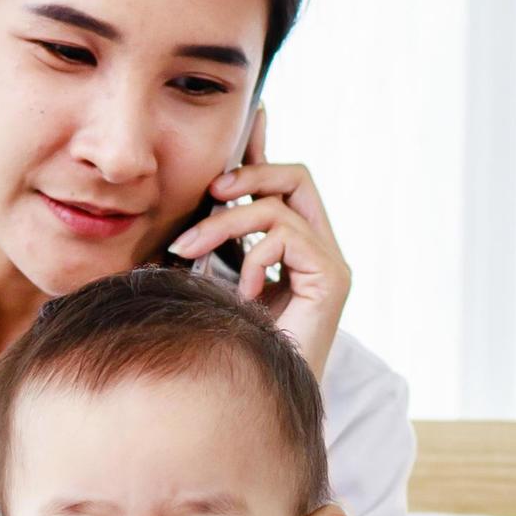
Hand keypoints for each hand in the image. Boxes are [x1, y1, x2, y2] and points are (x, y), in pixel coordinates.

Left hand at [165, 107, 352, 380]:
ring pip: (281, 205)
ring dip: (227, 224)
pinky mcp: (333, 279)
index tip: (250, 115)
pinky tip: (241, 295)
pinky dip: (254, 258)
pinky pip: (289, 236)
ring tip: (190, 256)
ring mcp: (329, 264)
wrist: (247, 400)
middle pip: (295, 176)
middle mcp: (317, 248)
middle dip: (247, 174)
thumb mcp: (205, 278)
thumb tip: (181, 204)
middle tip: (206, 197)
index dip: (262, 147)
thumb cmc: (221, 345)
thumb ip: (207, 241)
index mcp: (291, 245)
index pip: (281, 180)